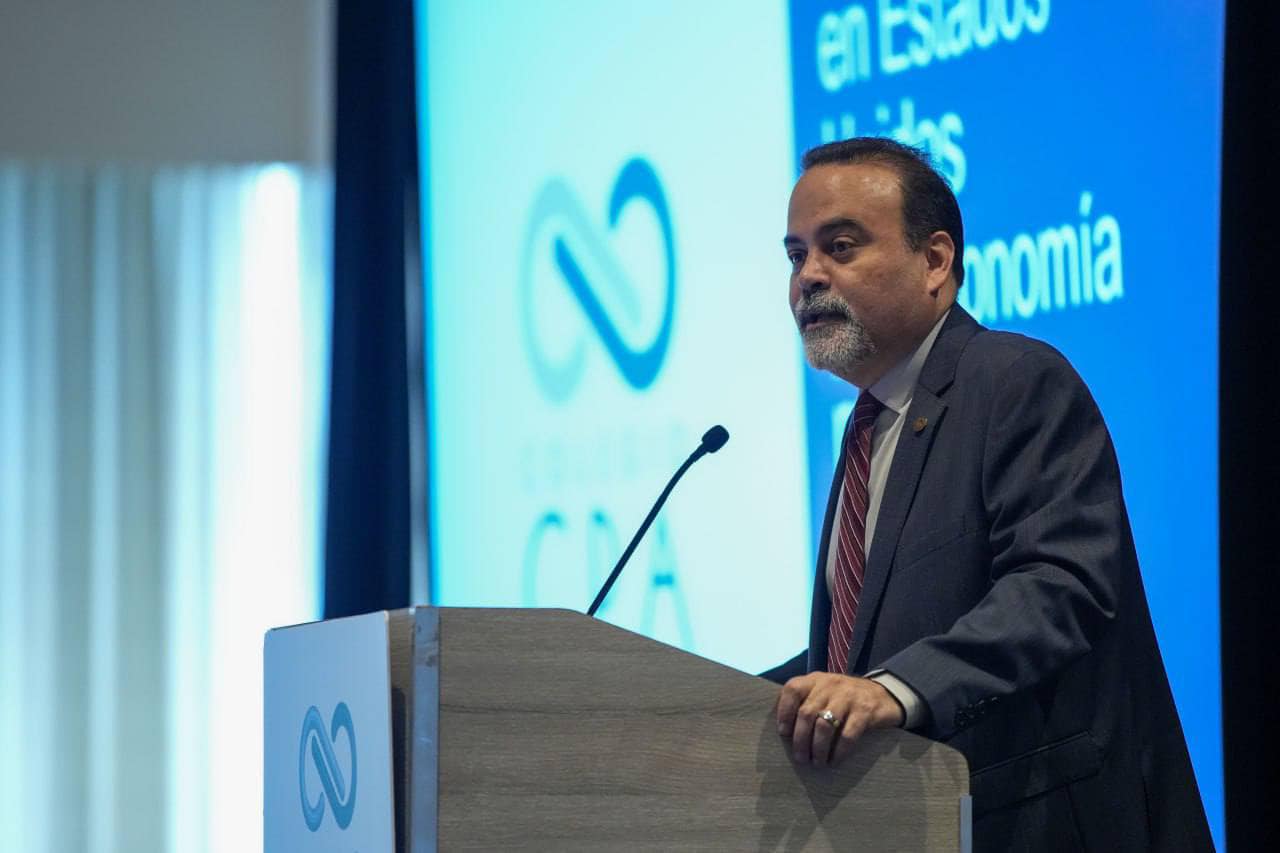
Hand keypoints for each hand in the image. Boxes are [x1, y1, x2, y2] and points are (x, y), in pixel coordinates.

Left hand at [775, 673, 904, 766]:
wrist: (884, 694)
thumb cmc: (845, 698)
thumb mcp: (824, 692)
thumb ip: (806, 701)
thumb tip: (785, 732)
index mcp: (815, 679)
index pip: (792, 690)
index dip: (784, 712)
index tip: (783, 733)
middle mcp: (830, 685)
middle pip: (807, 713)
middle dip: (800, 740)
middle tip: (800, 757)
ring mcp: (848, 697)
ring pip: (824, 726)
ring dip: (818, 748)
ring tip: (817, 762)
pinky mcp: (865, 711)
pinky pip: (847, 735)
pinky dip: (839, 751)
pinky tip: (835, 760)